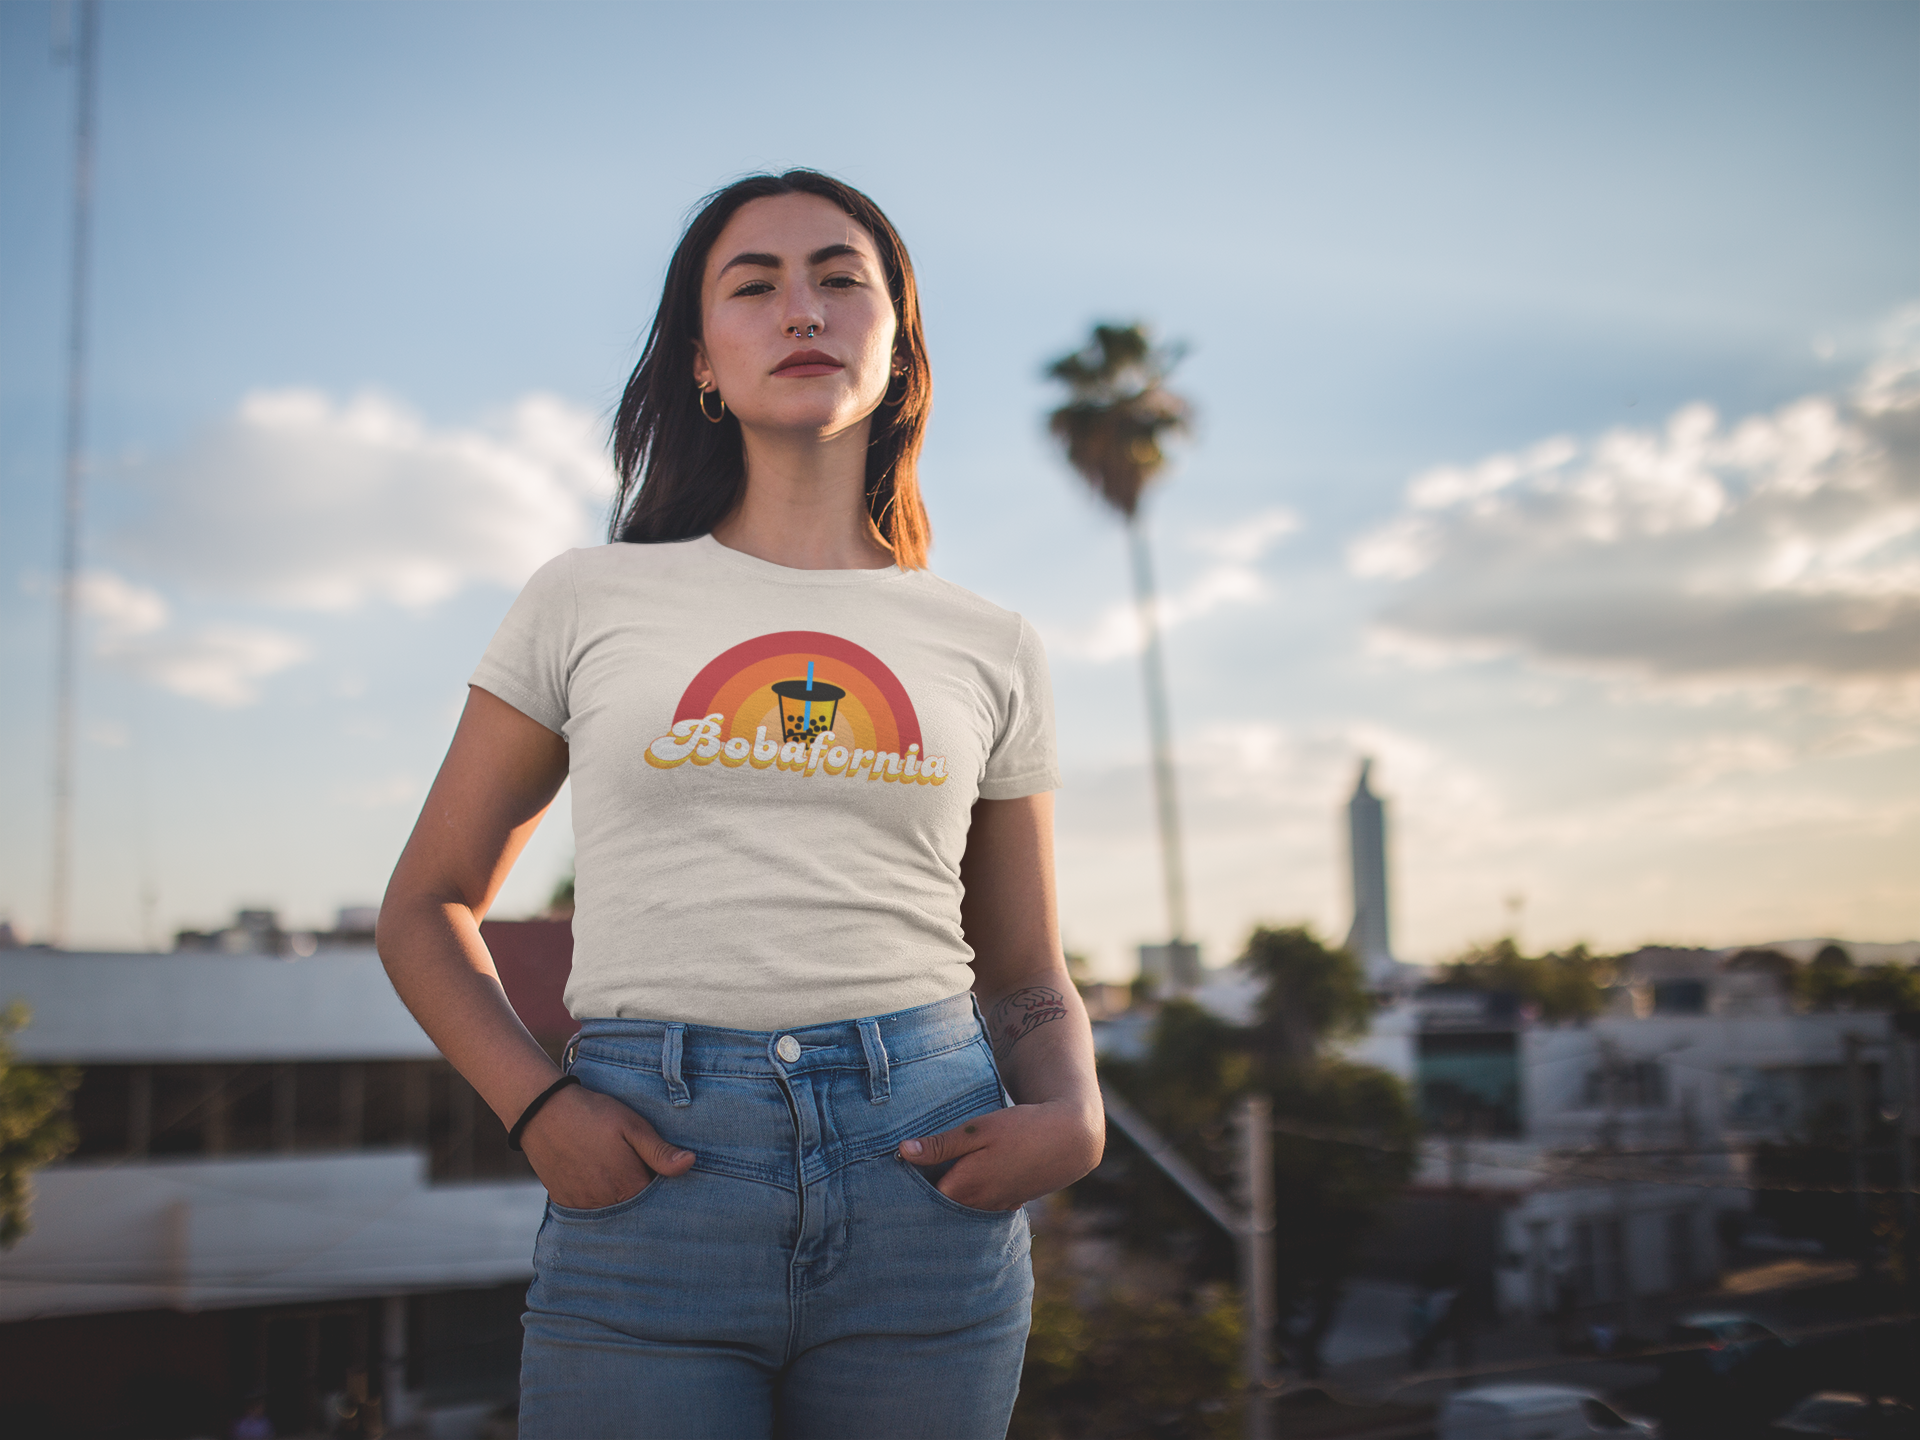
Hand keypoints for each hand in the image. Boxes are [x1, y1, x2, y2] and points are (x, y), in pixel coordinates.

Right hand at [519, 1083, 696, 1209]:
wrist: (542, 1111)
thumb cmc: (593, 1114)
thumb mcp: (632, 1126)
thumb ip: (659, 1151)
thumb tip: (690, 1164)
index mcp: (628, 1186)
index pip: (658, 1200)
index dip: (664, 1187)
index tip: (663, 1172)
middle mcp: (606, 1204)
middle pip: (635, 1209)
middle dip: (644, 1195)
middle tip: (638, 1167)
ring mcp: (583, 1205)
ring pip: (613, 1210)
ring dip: (620, 1197)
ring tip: (617, 1170)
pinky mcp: (566, 1202)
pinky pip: (591, 1209)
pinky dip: (600, 1198)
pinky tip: (599, 1176)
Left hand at [898, 1098, 1102, 1211]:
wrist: (1070, 1138)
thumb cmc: (1021, 1128)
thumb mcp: (978, 1129)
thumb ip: (941, 1144)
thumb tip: (903, 1151)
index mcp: (965, 1186)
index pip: (923, 1196)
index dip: (909, 1184)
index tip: (898, 1168)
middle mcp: (979, 1204)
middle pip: (940, 1207)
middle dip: (926, 1194)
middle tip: (913, 1174)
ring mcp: (996, 1207)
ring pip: (961, 1209)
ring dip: (950, 1196)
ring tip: (938, 1176)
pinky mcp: (1010, 1204)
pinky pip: (981, 1208)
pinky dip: (971, 1198)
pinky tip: (970, 1180)